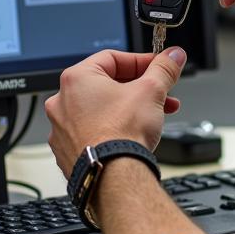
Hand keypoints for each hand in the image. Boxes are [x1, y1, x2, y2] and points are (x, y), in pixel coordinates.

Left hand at [44, 48, 186, 177]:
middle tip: (160, 94)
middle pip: (107, 85)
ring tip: (152, 117)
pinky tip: (130, 136)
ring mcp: (61, 129)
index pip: (113, 58)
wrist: (114, 178)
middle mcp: (62, 102)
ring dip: (127, 109)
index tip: (157, 67)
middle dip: (139, 89)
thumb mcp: (151, 90)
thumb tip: (173, 56)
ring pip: (100, 110)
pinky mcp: (67, 152)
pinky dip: (111, 130)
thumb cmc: (121, 134)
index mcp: (76, 79)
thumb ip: (163, 68)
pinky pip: (93, 132)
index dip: (141, 61)